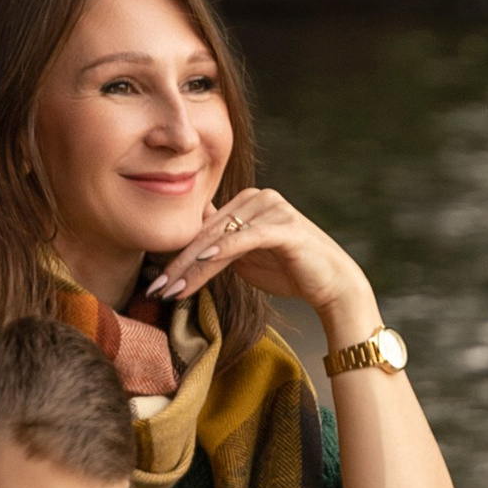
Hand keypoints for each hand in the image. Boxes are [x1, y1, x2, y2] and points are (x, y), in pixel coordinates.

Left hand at [147, 183, 375, 341]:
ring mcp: (272, 209)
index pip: (203, 229)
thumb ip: (219, 248)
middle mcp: (258, 198)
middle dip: (179, 264)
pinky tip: (202, 262)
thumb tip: (185, 250)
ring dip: (193, 266)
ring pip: (221, 237)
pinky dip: (223, 250)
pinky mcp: (284, 226)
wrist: (332, 283)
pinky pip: (246, 237)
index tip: (155, 284)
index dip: (177, 256)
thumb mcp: (244, 258)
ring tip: (171, 288)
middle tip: (155, 289)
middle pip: (207, 233)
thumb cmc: (289, 270)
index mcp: (247, 201)